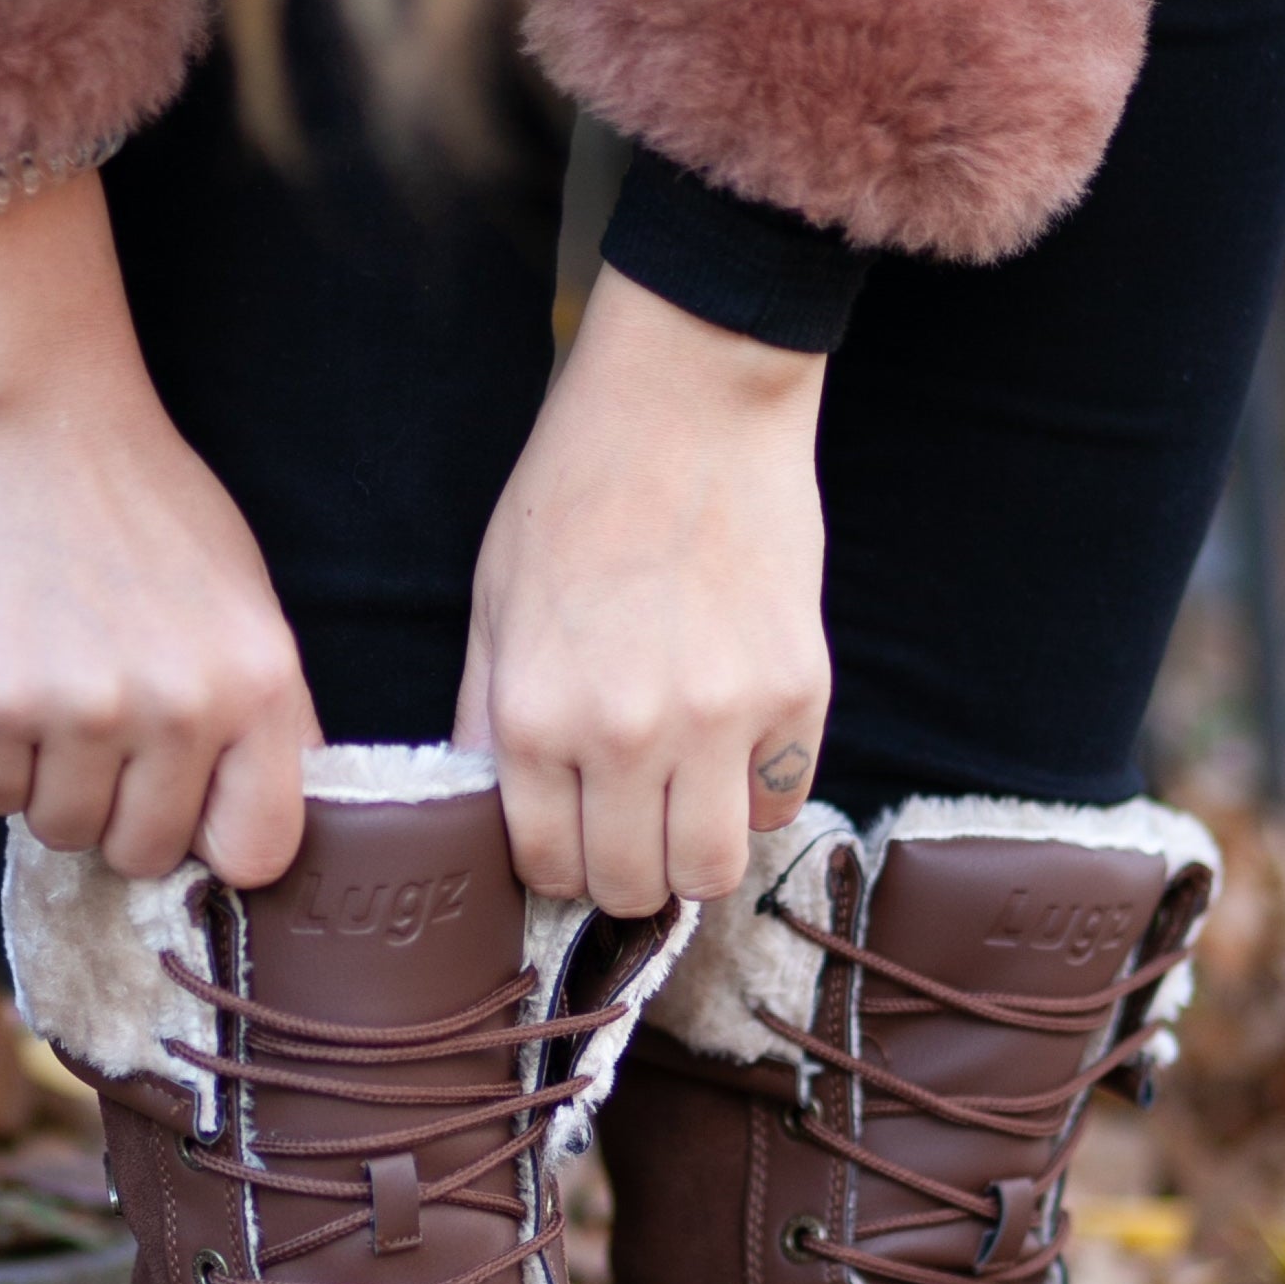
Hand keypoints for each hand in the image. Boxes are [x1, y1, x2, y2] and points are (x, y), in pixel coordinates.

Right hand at [0, 175, 315, 885]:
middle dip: (118, 811)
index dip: (214, 842)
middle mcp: (188, 705)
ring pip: (64, 829)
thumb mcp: (243, 604)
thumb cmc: (145, 507)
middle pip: (146, 852)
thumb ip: (256, 718)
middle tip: (104, 729)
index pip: (260, 849)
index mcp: (264, 682)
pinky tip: (7, 673)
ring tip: (58, 687)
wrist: (37, 413)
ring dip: (52, 781)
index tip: (189, 812)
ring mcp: (92, 706)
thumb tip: (246, 836)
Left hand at [456, 265, 829, 914]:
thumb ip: (487, 712)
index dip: (558, 863)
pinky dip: (755, 795)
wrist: (690, 397)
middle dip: (625, 871)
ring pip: (712, 872)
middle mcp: (624, 734)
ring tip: (684, 803)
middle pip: (632, 886)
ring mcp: (719, 720)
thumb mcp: (494, 599)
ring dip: (694, 855)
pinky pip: (779, 805)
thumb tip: (491, 807)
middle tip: (628, 825)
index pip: (548, 866)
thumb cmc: (578, 485)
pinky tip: (735, 744)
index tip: (570, 834)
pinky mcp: (796, 692)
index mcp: (534, 714)